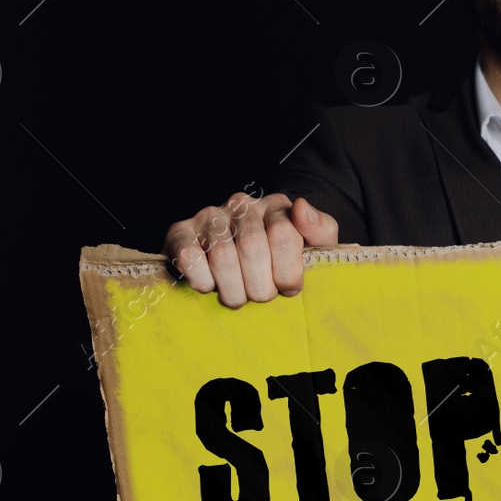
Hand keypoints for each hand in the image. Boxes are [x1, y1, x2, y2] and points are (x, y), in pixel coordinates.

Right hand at [163, 192, 338, 307]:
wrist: (238, 258)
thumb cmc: (281, 260)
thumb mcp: (313, 246)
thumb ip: (320, 229)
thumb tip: (300, 208)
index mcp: (276, 207)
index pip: (284, 235)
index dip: (287, 272)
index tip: (287, 288)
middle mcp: (241, 205)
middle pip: (252, 249)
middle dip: (260, 286)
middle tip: (261, 295)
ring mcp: (209, 216)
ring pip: (222, 257)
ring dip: (233, 290)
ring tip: (239, 295)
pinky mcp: (179, 232)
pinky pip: (189, 258)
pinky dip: (202, 281)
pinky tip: (211, 285)